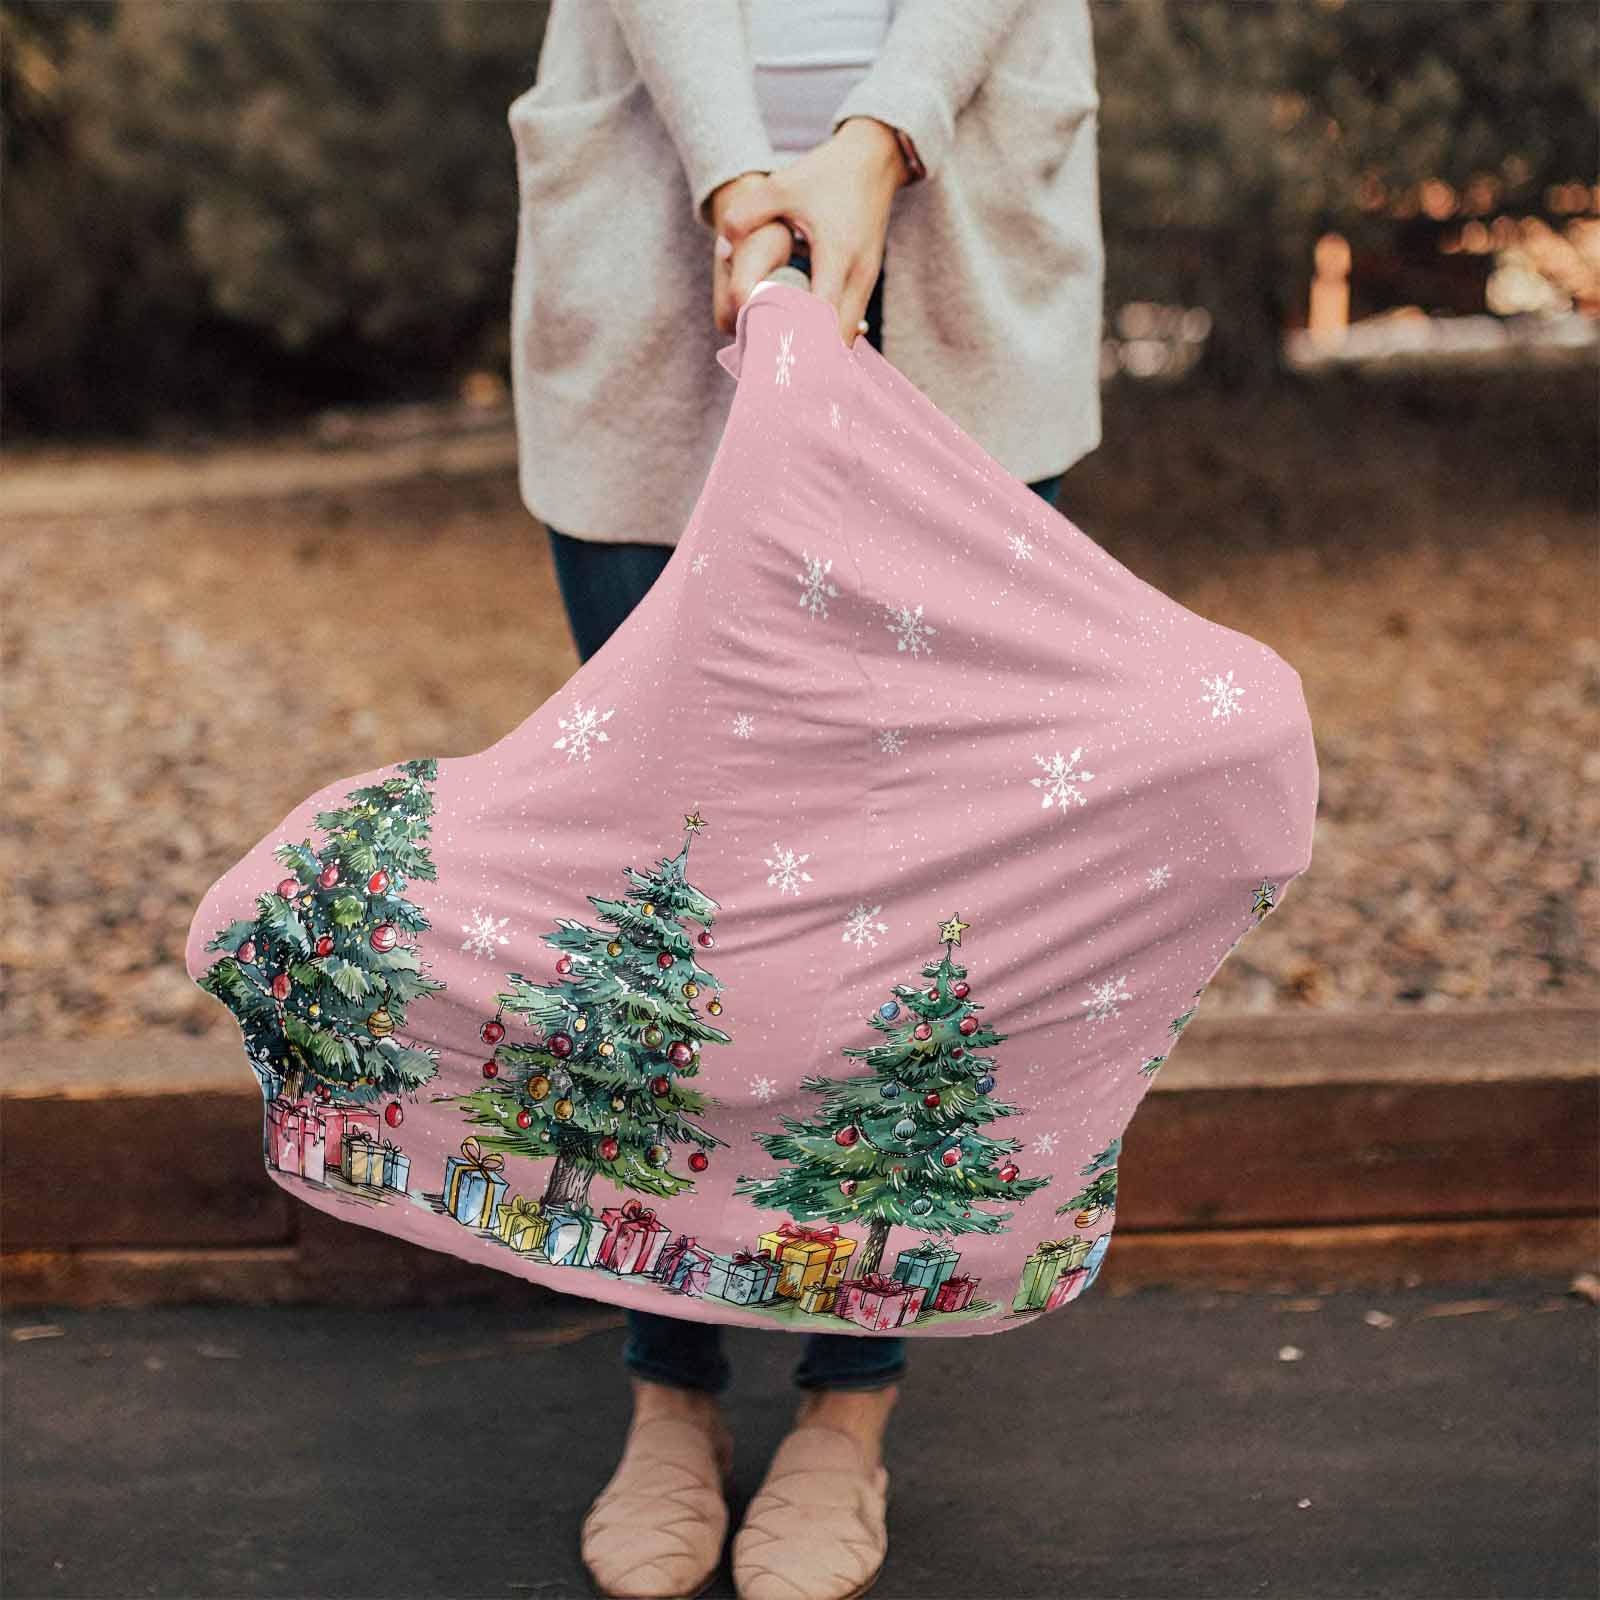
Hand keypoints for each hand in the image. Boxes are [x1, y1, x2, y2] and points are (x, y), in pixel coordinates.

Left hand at [714, 118, 909, 345]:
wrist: (874, 159)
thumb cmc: (827, 173)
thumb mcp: (782, 186)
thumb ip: (746, 214)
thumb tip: (722, 248)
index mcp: (837, 254)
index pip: (822, 317)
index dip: (799, 342)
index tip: (773, 358)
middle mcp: (858, 275)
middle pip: (838, 339)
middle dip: (809, 357)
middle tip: (775, 368)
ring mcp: (867, 281)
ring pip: (846, 335)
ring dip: (819, 349)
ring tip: (785, 358)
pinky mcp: (866, 281)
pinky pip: (849, 321)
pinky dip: (828, 335)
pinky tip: (802, 338)